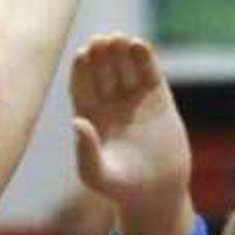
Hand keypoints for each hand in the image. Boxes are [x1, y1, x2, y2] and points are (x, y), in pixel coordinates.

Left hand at [69, 36, 191, 234]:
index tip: (83, 55)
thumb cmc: (123, 189)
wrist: (158, 195)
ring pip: (124, 66)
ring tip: (119, 40)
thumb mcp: (98, 176)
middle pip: (102, 70)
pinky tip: (138, 46)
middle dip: (101, 55)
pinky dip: (144, 57)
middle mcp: (109, 102)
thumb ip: (85, 152)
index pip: (82, 85)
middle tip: (101, 43)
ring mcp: (133, 98)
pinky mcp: (156, 98)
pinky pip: (148, 72)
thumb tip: (77, 122)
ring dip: (120, 51)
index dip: (82, 69)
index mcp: (90, 115)